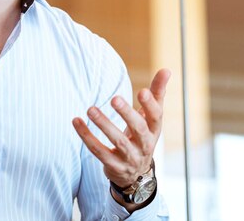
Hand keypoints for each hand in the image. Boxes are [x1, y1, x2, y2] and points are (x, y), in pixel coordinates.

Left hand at [72, 68, 169, 205]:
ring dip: (104, 124)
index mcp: (155, 130)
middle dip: (127, 114)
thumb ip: (157, 93)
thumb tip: (166, 69)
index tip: (143, 91)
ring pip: (117, 141)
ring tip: (91, 109)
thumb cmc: (143, 136)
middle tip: (114, 99)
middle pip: (139, 129)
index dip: (150, 105)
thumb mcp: (152, 118)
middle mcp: (145, 145)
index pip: (156, 117)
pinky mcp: (113, 165)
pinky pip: (99, 151)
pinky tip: (77, 122)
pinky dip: (87, 137)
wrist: (136, 174)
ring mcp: (130, 157)